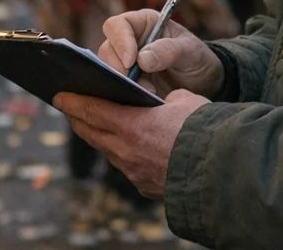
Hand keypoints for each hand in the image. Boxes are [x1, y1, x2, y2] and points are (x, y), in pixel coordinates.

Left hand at [54, 89, 209, 199]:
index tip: (59, 95)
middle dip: (79, 118)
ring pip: (108, 150)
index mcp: (132, 126)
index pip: (92, 111)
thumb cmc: (205, 131)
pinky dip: (121, 151)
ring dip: (99, 135)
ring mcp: (135, 173)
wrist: (223, 174)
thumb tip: (164, 102)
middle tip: (70, 107)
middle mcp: (127, 152)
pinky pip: (126, 165)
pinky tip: (126, 144)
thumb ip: (167, 99)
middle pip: (92, 133)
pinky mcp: (147, 187)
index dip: (73, 102)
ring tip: (96, 123)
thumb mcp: (185, 101)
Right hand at [97, 9, 223, 98]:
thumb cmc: (196, 58)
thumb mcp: (190, 51)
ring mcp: (125, 63)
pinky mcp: (127, 84)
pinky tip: (141, 101)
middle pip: (107, 50)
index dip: (120, 41)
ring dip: (123, 84)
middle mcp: (129, 41)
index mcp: (143, 23)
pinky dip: (124, 95)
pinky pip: (115, 88)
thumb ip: (169, 50)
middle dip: (119, 69)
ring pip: (107, 71)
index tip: (131, 61)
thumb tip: (142, 59)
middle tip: (140, 84)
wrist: (203, 83)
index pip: (117, 25)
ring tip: (148, 92)